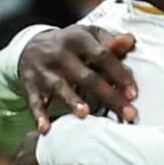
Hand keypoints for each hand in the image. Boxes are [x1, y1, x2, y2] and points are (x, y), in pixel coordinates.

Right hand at [19, 26, 137, 131]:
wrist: (30, 45)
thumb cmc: (70, 44)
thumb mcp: (88, 36)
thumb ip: (110, 42)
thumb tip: (130, 40)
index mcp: (78, 39)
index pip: (103, 56)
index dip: (119, 74)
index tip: (133, 94)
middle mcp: (60, 54)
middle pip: (87, 77)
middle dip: (109, 96)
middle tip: (128, 115)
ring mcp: (44, 70)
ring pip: (60, 87)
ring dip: (72, 101)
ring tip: (85, 113)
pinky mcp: (30, 85)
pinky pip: (35, 101)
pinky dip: (39, 115)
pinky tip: (46, 128)